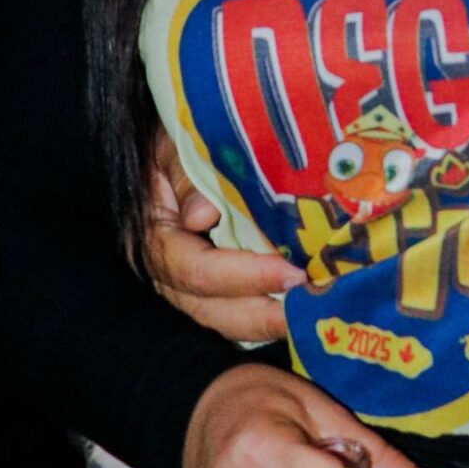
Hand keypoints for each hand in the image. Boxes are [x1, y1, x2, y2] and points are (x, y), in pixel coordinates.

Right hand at [146, 132, 301, 343]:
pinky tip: (303, 307)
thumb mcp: (172, 149)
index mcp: (154, 240)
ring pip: (226, 317)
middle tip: (313, 307)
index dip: (245, 277)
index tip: (292, 274)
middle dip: (264, 316)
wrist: (161, 153)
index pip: (196, 271)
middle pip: (212, 309)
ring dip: (269, 321)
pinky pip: (238, 309)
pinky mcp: (212, 284)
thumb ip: (187, 179)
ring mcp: (189, 285)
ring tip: (314, 312)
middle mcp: (167, 274)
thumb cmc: (171, 146)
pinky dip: (269, 310)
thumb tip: (202, 215)